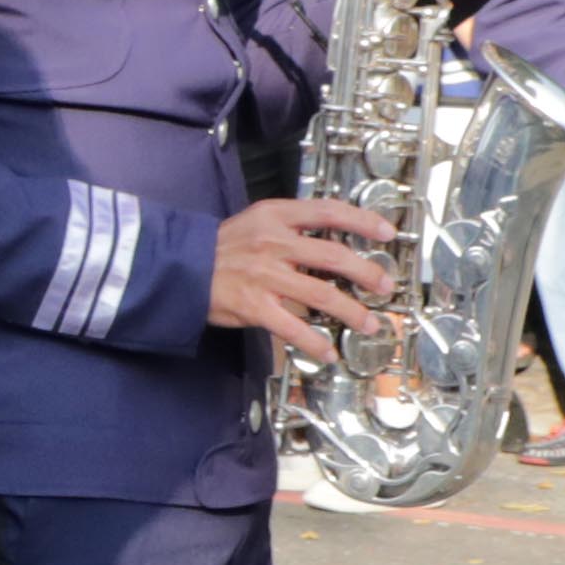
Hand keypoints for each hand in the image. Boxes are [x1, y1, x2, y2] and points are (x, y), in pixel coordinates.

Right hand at [197, 194, 395, 350]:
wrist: (177, 268)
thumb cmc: (219, 249)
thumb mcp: (255, 223)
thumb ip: (290, 229)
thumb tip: (331, 246)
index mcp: (275, 217)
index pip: (328, 211)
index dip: (362, 221)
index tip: (386, 233)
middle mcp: (273, 243)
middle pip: (334, 255)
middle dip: (366, 273)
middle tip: (385, 285)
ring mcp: (264, 275)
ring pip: (322, 294)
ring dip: (352, 312)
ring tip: (369, 323)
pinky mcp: (254, 306)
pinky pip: (294, 327)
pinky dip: (315, 343)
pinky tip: (328, 352)